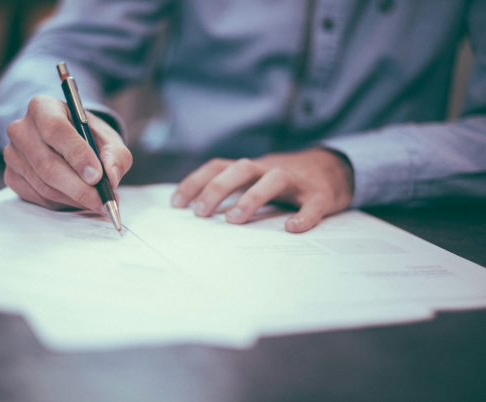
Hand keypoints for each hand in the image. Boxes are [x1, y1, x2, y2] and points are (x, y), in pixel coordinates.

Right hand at [3, 95, 131, 211]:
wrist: (71, 143)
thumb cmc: (89, 138)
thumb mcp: (109, 140)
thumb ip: (115, 156)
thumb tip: (111, 177)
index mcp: (43, 107)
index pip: (55, 129)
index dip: (77, 155)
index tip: (97, 176)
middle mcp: (21, 128)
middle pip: (47, 164)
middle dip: (79, 187)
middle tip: (103, 201)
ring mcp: (12, 154)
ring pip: (43, 185)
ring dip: (74, 198)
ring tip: (97, 202)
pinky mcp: (11, 176)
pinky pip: (37, 197)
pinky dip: (62, 203)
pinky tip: (78, 199)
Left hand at [171, 149, 353, 232]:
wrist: (334, 169)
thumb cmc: (285, 181)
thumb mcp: (255, 180)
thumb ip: (232, 191)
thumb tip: (196, 214)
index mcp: (251, 168)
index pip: (218, 167)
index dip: (195, 182)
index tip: (176, 204)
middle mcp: (270, 169)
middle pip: (241, 169)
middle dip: (217, 188)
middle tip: (200, 213)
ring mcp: (296, 181)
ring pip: (273, 180)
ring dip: (251, 197)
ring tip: (234, 220)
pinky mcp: (320, 194)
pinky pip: (312, 204)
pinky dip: (304, 216)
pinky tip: (292, 228)